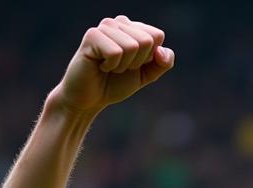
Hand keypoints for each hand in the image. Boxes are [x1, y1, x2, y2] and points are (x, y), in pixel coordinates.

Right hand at [50, 16, 173, 114]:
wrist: (90, 99)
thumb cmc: (115, 84)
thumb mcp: (145, 75)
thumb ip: (162, 64)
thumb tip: (162, 51)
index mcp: (132, 28)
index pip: (157, 36)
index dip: (150, 58)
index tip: (134, 65)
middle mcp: (119, 23)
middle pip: (147, 40)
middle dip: (137, 63)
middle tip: (120, 68)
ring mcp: (105, 27)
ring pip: (132, 46)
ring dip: (123, 66)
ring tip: (109, 67)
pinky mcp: (92, 35)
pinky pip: (116, 52)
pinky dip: (111, 66)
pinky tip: (101, 66)